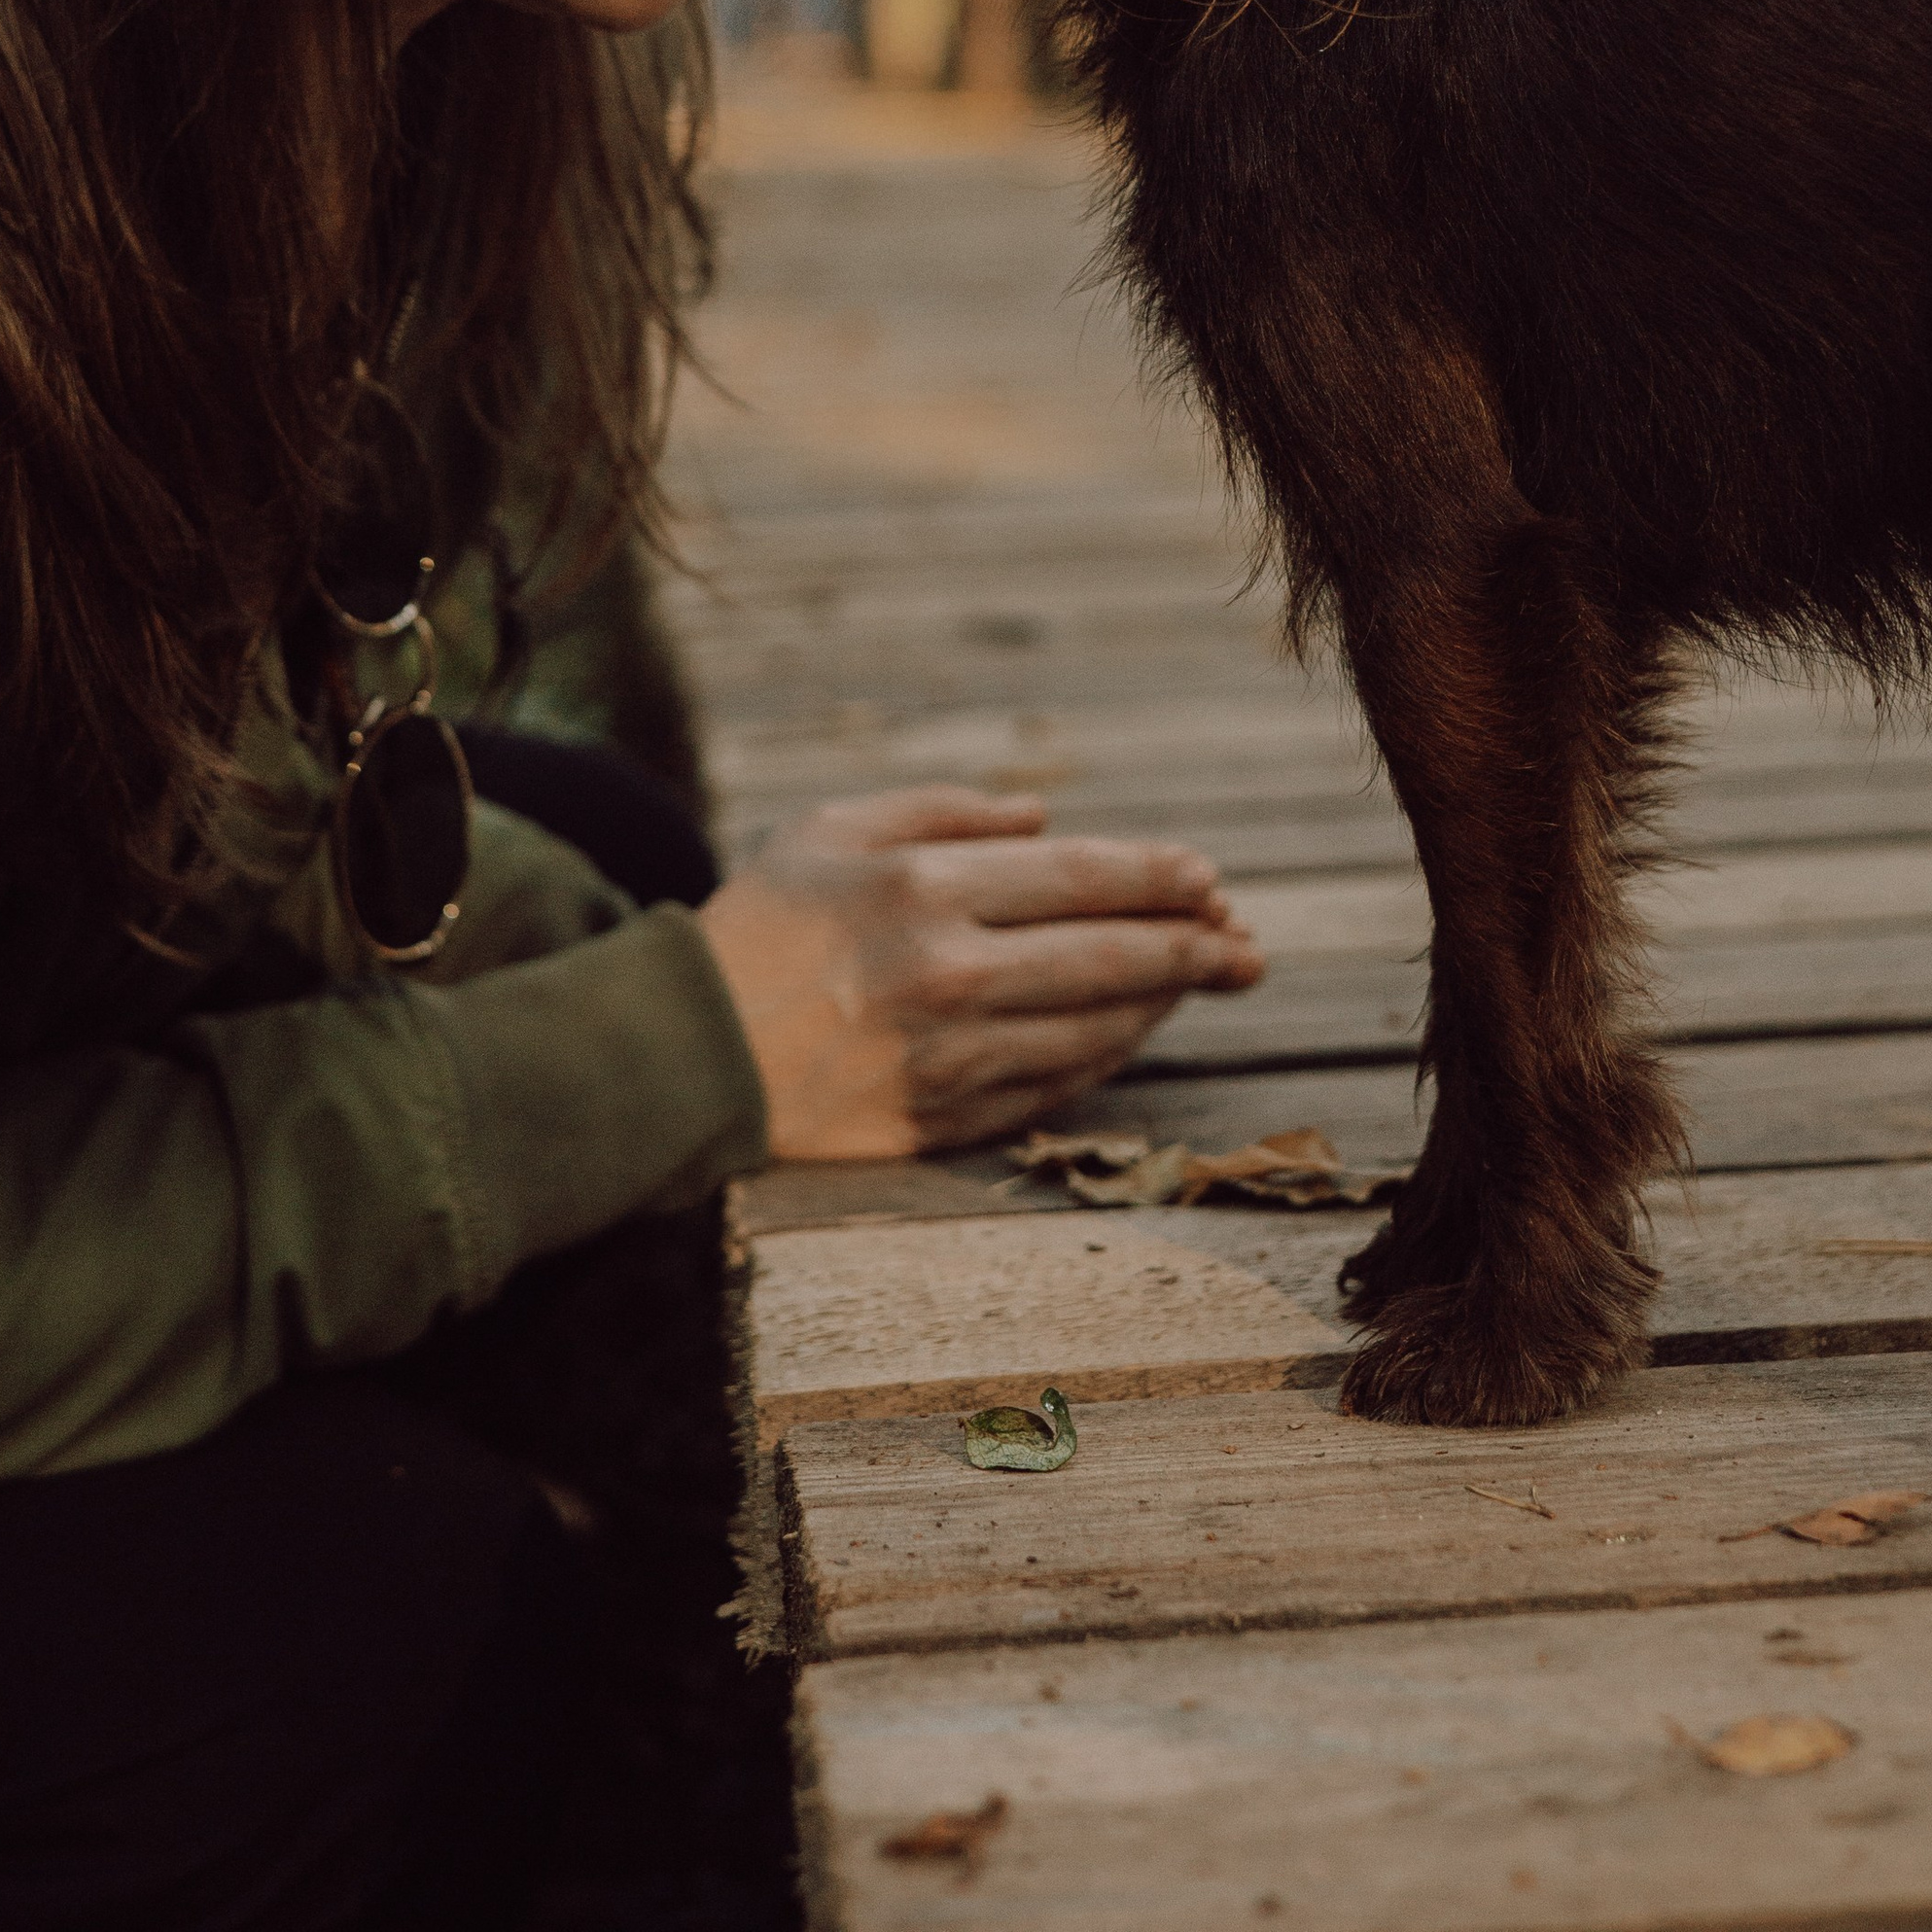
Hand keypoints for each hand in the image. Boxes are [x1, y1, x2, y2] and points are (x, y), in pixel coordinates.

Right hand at [696, 787, 1265, 1160]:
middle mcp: (947, 972)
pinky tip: (1130, 1034)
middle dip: (1194, 949)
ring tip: (1204, 983)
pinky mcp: (941, 1121)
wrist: (684, 1054)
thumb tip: (1047, 815)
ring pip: (1095, 1030)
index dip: (1159, 878)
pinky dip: (1104, 1059)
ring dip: (1161, 1006)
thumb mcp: (834, 830)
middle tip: (1247, 947)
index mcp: (924, 888)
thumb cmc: (761, 925)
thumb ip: (945, 810)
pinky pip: (1052, 1089)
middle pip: (1109, 958)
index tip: (1208, 878)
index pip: (1080, 878)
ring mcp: (949, 1056)